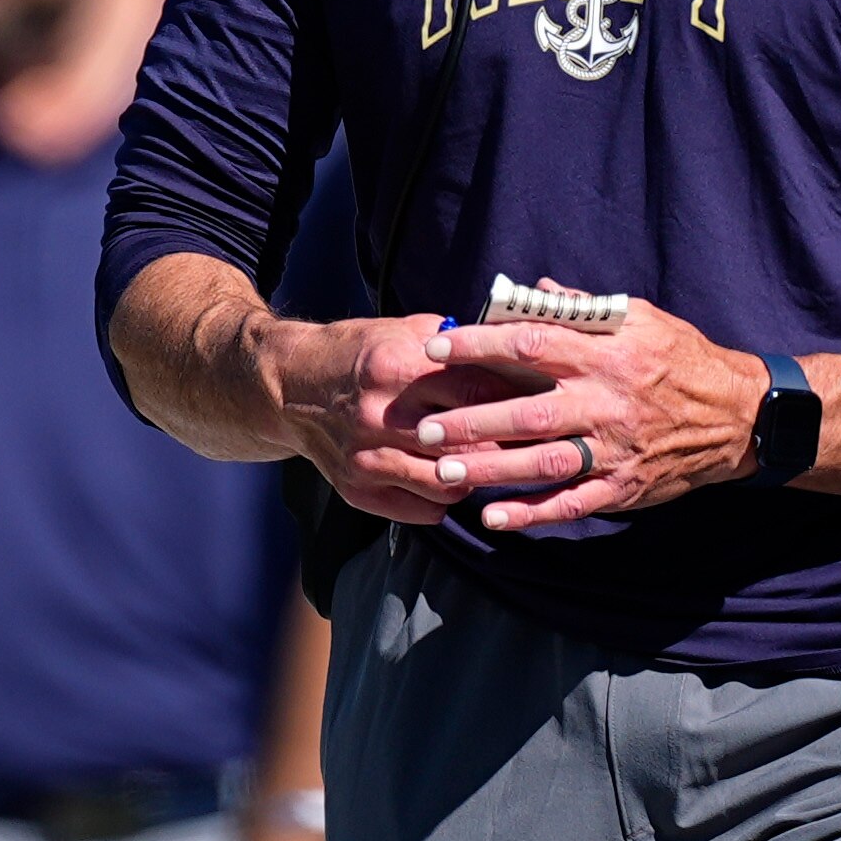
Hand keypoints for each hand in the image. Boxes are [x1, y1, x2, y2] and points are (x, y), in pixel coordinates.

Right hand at [253, 312, 536, 524]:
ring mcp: (367, 459)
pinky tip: (458, 483)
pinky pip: (423, 509)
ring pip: (448, 483)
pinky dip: (448, 499)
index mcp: (400, 368)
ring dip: (479, 477)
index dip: (519, 399)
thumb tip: (517, 355)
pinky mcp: (358, 490)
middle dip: (509, 444)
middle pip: (469, 443)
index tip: (548, 403)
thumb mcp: (407, 331)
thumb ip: (459, 347)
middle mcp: (382, 417)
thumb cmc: (360, 353)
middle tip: (539, 444)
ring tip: (498, 466)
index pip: (479, 391)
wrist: (292, 387)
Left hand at [404, 297, 766, 530]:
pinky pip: (571, 504)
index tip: (436, 347)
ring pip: (542, 464)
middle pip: (526, 414)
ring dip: (488, 471)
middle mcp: (606, 402)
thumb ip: (584, 309)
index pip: (531, 345)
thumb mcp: (642, 318)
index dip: (479, 346)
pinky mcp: (623, 487)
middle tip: (422, 428)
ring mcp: (614, 449)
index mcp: (606, 354)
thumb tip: (533, 290)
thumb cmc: (682, 358)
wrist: (738, 415)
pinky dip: (530, 514)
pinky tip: (491, 517)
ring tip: (441, 472)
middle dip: (470, 420)